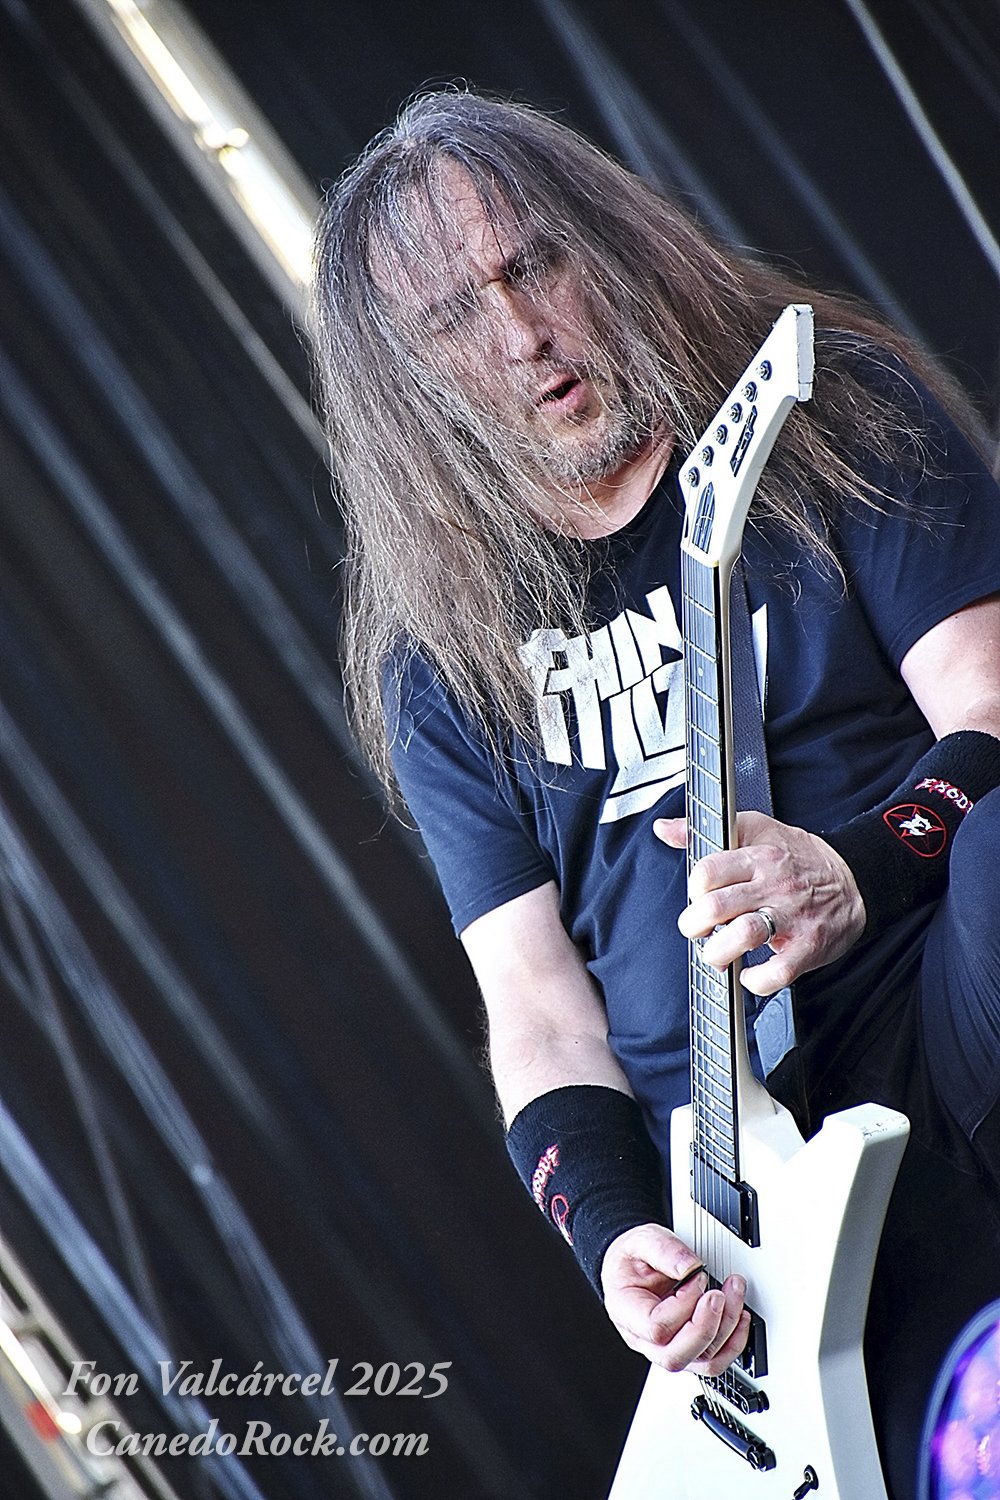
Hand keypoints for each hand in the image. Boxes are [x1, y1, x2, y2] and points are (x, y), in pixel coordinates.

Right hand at [601, 1223, 748, 1375]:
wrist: (632, 1266)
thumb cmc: (633, 1258)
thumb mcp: (643, 1241)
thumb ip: (664, 1250)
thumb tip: (690, 1267)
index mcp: (626, 1312)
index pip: (656, 1328)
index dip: (684, 1305)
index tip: (697, 1277)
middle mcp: (643, 1339)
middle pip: (677, 1356)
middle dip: (708, 1325)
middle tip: (720, 1294)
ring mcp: (665, 1348)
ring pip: (701, 1361)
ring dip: (726, 1330)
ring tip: (734, 1296)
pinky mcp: (686, 1349)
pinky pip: (713, 1361)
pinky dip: (733, 1343)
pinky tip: (739, 1317)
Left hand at [655, 810, 864, 995]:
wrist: (855, 877)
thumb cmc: (797, 856)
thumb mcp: (753, 829)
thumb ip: (706, 833)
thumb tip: (664, 829)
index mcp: (756, 856)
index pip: (708, 872)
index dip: (693, 890)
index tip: (697, 898)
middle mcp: (772, 885)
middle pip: (716, 906)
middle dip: (693, 925)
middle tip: (696, 930)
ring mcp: (792, 916)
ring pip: (744, 935)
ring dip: (719, 952)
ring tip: (717, 954)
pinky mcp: (809, 945)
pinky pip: (778, 971)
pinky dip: (757, 980)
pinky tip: (749, 974)